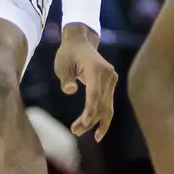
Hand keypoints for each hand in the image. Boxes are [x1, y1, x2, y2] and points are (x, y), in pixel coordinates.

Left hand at [59, 24, 117, 140]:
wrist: (80, 42)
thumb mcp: (61, 64)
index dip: (90, 110)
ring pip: (106, 106)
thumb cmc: (68, 54)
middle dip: (90, 120)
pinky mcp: (111, 84)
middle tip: (75, 132)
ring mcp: (112, 79)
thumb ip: (66, 78)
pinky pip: (106, 103)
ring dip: (95, 121)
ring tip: (79, 132)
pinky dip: (100, 115)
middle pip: (102, 103)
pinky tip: (96, 130)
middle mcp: (108, 74)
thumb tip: (69, 91)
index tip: (82, 123)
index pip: (95, 93)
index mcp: (95, 69)